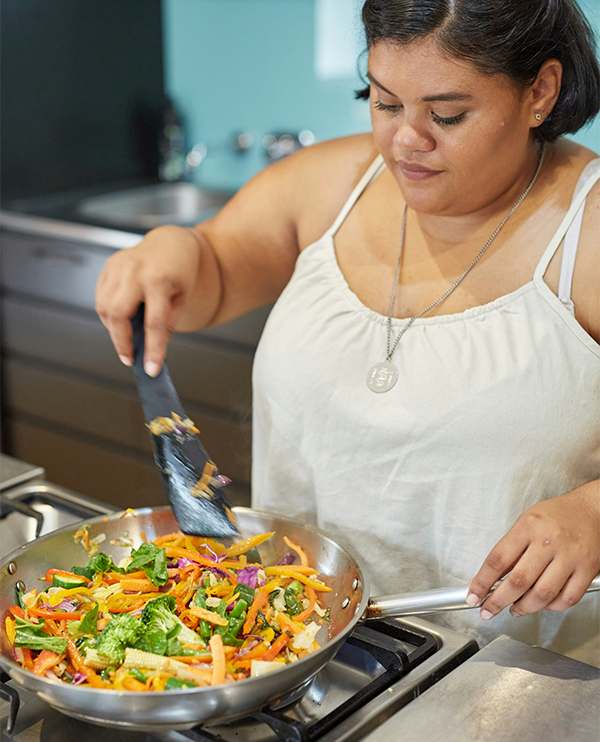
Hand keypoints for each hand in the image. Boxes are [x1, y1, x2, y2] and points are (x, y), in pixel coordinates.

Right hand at [95, 226, 209, 375]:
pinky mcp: (108, 267)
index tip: (151, 369)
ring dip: (113, 330)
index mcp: (159, 280)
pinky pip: (101, 298)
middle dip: (121, 342)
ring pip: (104, 308)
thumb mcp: (182, 298)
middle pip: (118, 315)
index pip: (154, 323)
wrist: (172, 243)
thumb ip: (166, 322)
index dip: (152, 349)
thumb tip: (150, 349)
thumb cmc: (180, 272)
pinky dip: (108, 314)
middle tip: (129, 358)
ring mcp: (118, 267)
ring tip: (127, 339)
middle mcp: (135, 271)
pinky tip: (120, 320)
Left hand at [466, 482, 599, 619]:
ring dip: (524, 608)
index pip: (498, 559)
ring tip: (515, 609)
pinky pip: (567, 599)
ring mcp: (570, 557)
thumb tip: (492, 577)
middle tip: (488, 610)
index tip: (473, 595)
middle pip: (518, 581)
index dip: (482, 582)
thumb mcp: (526, 521)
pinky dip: (551, 607)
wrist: (591, 509)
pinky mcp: (587, 570)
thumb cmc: (557, 515)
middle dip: (498, 601)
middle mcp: (549, 541)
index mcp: (528, 527)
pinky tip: (542, 604)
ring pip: (542, 594)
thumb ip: (511, 547)